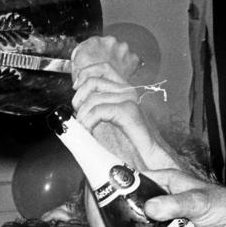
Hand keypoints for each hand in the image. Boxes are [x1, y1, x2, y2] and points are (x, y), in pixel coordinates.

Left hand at [71, 44, 176, 171]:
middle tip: (78, 117)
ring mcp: (129, 100)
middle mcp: (127, 91)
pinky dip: (88, 122)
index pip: (103, 68)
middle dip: (79, 98)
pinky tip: (89, 131)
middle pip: (93, 80)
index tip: (75, 88)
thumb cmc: (130, 145)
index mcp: (123, 90)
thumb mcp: (108, 122)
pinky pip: (99, 111)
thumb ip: (96, 109)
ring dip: (82, 115)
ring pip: (93, 98)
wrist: (150, 158)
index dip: (85, 73)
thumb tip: (76, 105)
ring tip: (84, 129)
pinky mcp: (128, 112)